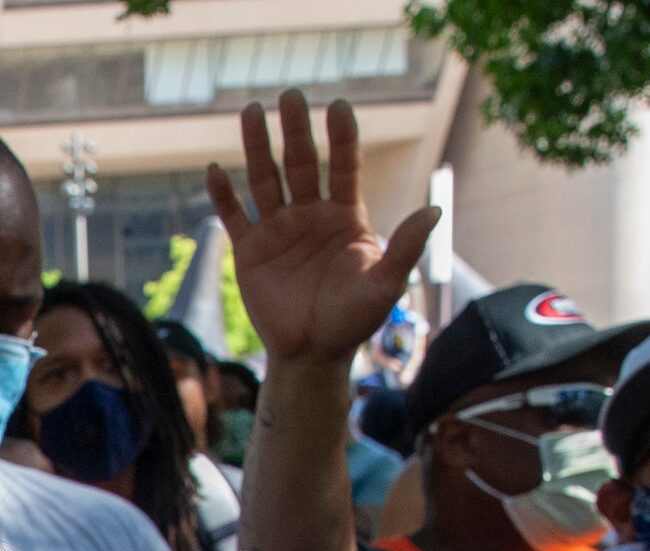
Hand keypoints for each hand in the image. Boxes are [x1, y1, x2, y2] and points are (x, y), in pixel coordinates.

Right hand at [203, 93, 438, 365]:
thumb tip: (433, 211)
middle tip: (290, 95)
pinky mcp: (250, 251)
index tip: (338, 107)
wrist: (312, 355)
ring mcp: (278, 230)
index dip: (341, 138)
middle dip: (295, 130)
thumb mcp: (385, 286)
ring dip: (257, 147)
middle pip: (301, 163)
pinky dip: (223, 195)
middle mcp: (310, 214)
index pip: (343, 167)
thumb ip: (405, 248)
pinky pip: (234, 217)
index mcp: (344, 216)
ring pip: (265, 179)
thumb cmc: (353, 321)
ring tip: (251, 110)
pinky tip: (215, 170)